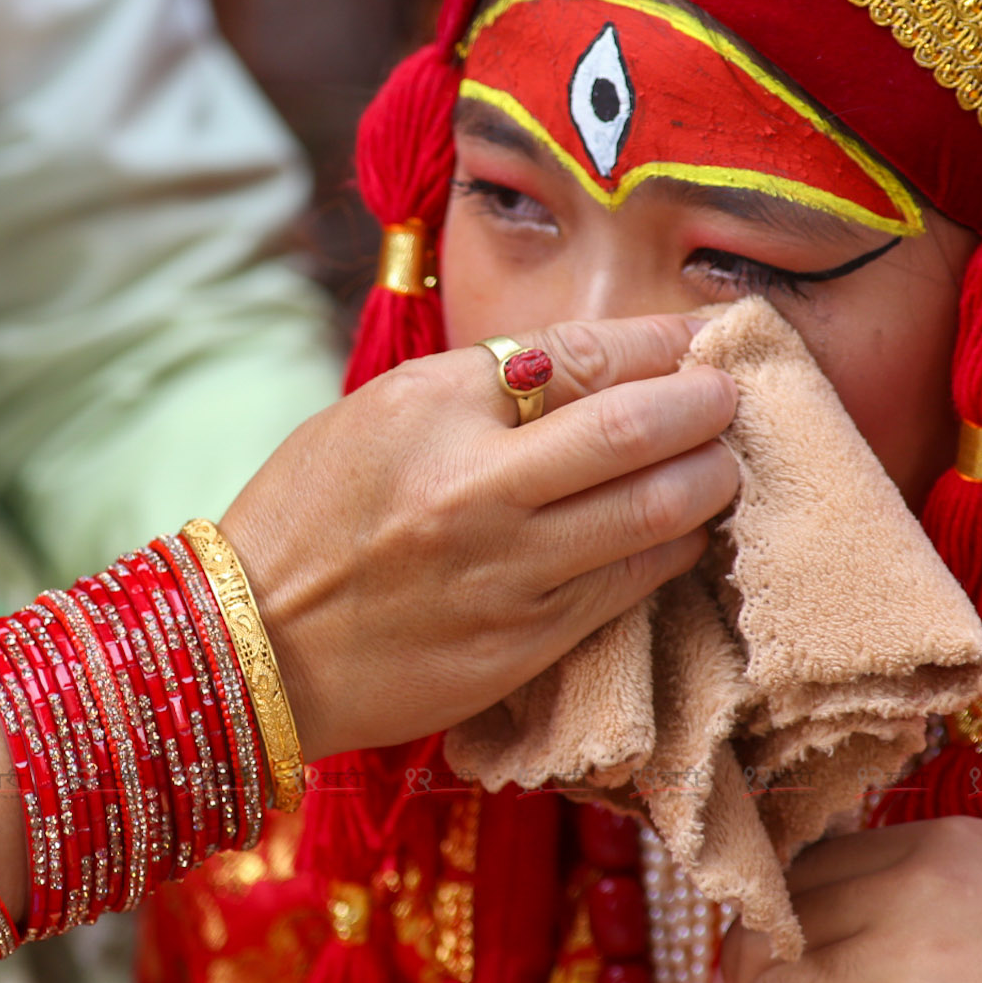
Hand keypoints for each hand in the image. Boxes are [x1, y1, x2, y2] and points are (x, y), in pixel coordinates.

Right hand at [220, 314, 736, 760]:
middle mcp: (473, 486)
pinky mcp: (522, 646)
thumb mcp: (375, 414)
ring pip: (655, 513)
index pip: (580, 354)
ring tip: (720, 463)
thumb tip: (594, 365)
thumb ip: (478, 387)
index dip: (660, 341)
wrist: (249, 644)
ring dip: (708, 480)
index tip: (701, 336)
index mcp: (430, 407)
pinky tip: (679, 533)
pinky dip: (670, 550)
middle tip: (732, 395)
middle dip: (706, 404)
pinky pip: (628, 587)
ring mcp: (504, 573)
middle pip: (636, 428)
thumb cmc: (306, 515)